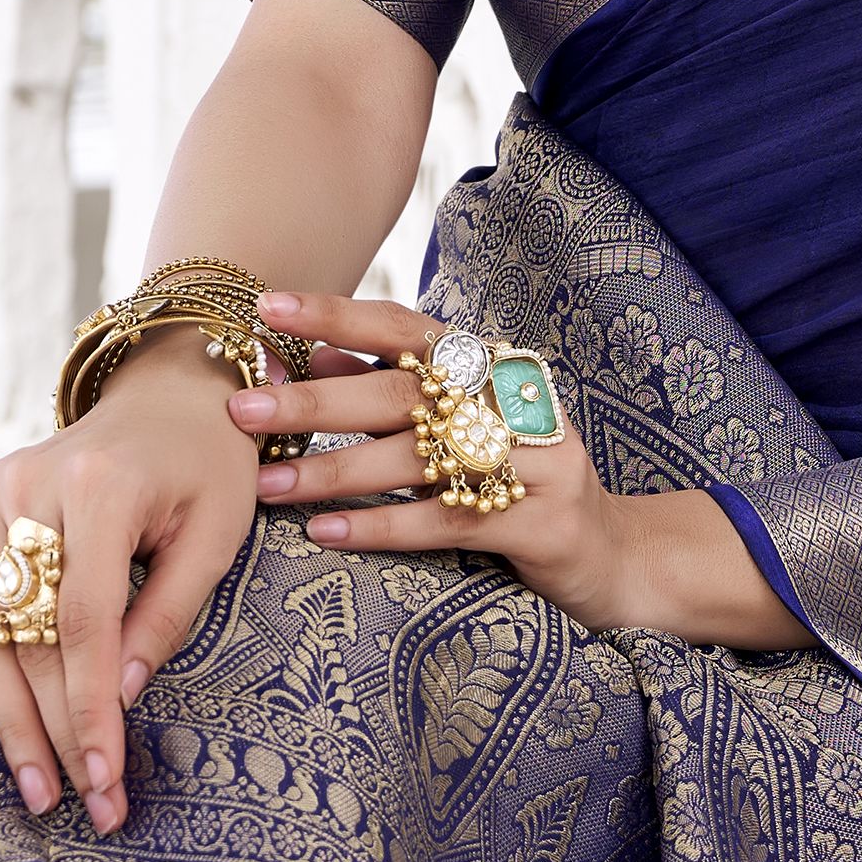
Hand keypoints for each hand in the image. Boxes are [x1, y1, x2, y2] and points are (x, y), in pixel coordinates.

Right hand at [0, 333, 268, 836]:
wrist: (169, 395)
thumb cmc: (207, 466)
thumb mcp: (217, 534)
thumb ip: (167, 613)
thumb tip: (120, 700)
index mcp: (100, 487)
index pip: (84, 622)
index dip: (90, 707)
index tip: (105, 778)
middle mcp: (28, 485)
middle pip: (28, 634)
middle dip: (54, 728)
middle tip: (79, 804)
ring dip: (4, 718)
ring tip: (34, 788)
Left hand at [234, 293, 637, 631]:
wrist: (619, 554)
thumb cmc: (524, 483)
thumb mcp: (464, 430)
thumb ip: (392, 395)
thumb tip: (308, 360)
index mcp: (494, 366)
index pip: (406, 329)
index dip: (337, 316)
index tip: (268, 308)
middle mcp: (517, 402)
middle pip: (403, 395)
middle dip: (316, 403)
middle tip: (242, 408)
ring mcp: (538, 460)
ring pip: (418, 460)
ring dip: (333, 472)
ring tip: (266, 484)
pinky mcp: (542, 521)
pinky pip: (446, 522)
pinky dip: (381, 527)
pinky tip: (326, 532)